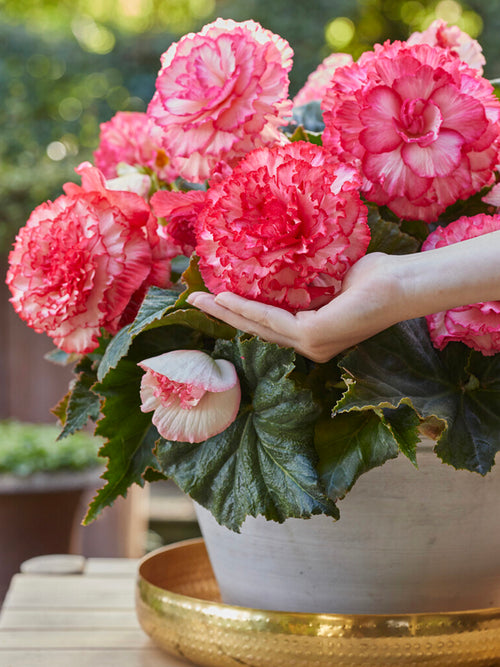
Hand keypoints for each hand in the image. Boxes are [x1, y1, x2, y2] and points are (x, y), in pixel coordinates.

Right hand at [187, 253, 403, 361]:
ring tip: (199, 301)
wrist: (401, 283)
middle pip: (257, 329)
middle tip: (194, 302)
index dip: (240, 312)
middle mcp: (311, 344)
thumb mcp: (330, 279)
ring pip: (259, 327)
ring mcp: (312, 345)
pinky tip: (226, 299)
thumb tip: (284, 268)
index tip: (216, 298)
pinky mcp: (313, 337)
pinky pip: (272, 321)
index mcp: (314, 332)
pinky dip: (246, 309)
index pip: (270, 324)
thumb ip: (306, 283)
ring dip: (226, 313)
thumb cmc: (374, 277)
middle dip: (223, 316)